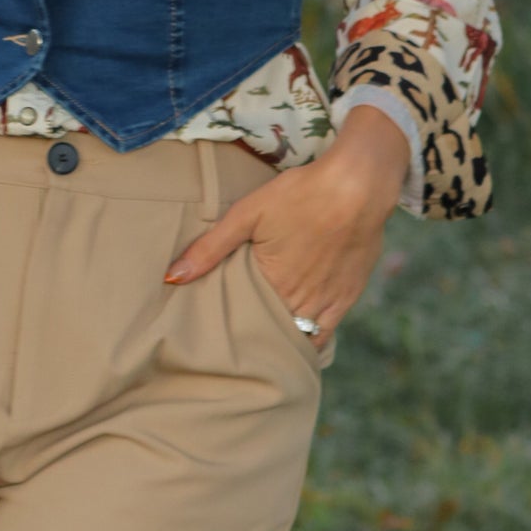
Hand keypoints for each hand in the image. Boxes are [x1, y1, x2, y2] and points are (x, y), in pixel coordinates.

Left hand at [161, 108, 410, 348]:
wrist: (359, 186)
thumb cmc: (301, 194)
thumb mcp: (248, 214)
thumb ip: (210, 248)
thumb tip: (171, 278)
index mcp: (272, 284)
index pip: (244, 322)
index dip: (230, 328)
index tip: (214, 334)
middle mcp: (300, 301)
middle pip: (271, 333)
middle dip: (254, 338)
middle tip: (235, 342)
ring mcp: (327, 302)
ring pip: (299, 338)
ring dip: (281, 341)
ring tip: (262, 343)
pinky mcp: (348, 296)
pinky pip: (327, 332)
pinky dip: (310, 339)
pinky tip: (298, 340)